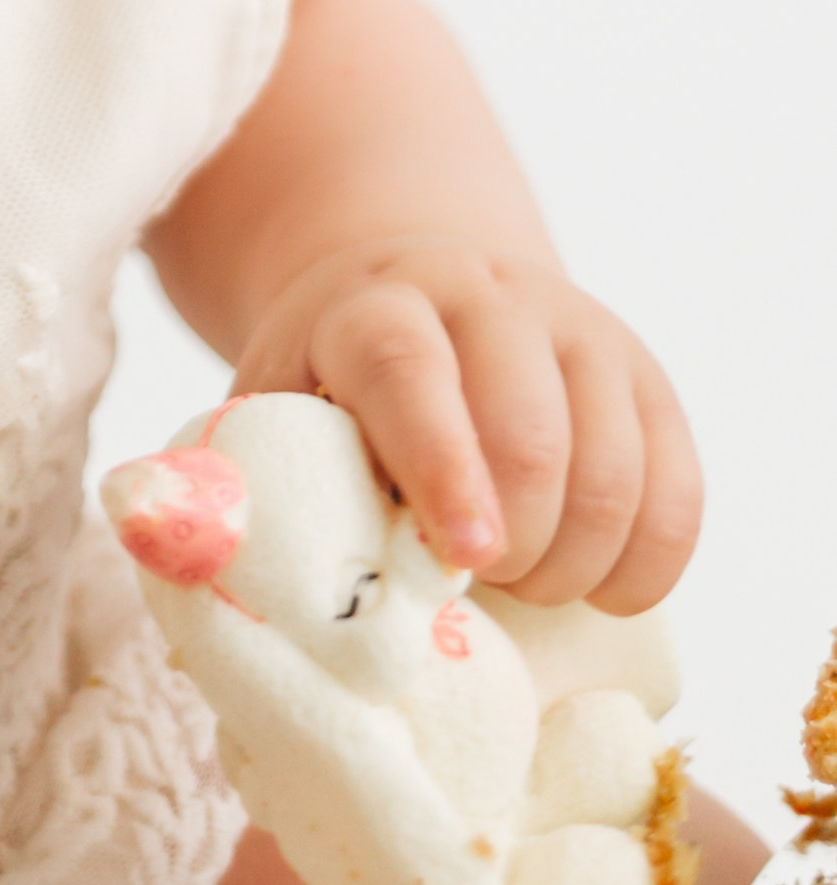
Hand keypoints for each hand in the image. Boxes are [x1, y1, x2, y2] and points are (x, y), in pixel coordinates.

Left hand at [230, 233, 700, 614]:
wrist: (419, 296)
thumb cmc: (333, 390)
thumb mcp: (271, 409)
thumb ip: (241, 479)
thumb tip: (207, 563)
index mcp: (376, 307)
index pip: (411, 372)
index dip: (438, 464)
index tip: (461, 552)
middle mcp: (485, 298)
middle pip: (530, 432)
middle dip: (515, 544)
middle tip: (480, 586)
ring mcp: (576, 329)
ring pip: (614, 467)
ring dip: (579, 562)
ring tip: (529, 587)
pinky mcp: (643, 374)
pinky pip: (678, 486)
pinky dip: (649, 560)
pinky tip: (603, 587)